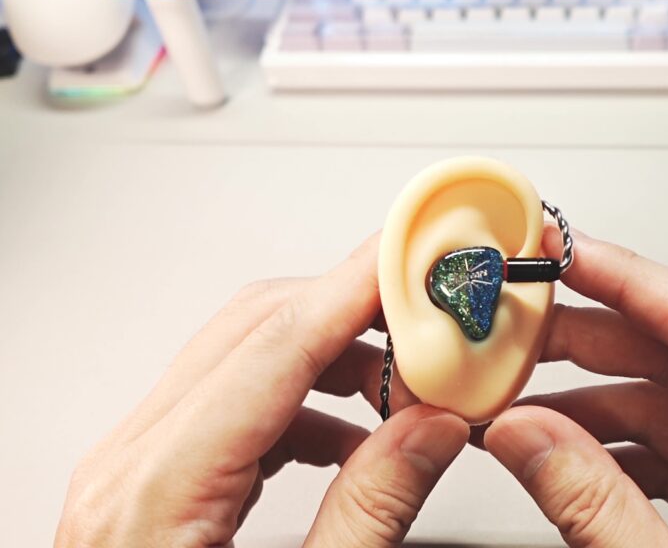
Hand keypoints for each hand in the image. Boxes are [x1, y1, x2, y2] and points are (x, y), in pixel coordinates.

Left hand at [55, 235, 468, 547]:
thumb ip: (369, 515)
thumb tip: (432, 430)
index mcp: (158, 493)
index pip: (275, 345)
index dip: (356, 287)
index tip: (414, 253)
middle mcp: (133, 462)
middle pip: (257, 329)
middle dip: (355, 307)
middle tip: (433, 311)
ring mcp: (137, 465)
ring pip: (247, 355)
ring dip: (334, 353)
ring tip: (409, 383)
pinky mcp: (156, 478)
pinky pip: (238, 403)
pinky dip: (306, 399)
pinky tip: (355, 434)